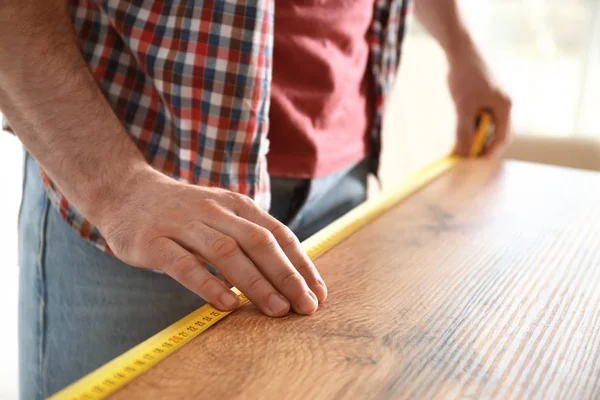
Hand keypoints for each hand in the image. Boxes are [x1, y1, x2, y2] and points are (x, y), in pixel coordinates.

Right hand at [96, 167, 326, 316]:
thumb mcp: (221, 213)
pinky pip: (184, 265)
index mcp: (236, 205)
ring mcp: (183, 225)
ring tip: (277, 310)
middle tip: (306, 306)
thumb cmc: (182, 212)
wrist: (126, 191)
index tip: (318, 291)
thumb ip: (248, 235)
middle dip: (287, 276)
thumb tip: (288, 272)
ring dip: (255, 283)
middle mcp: (214, 211)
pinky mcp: (154, 242)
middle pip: (259, 242)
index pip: (278, 234)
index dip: (301, 264)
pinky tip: (226, 305)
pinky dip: (208, 285)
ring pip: (226, 253)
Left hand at [447, 41, 512, 156]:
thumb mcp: (463, 107)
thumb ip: (464, 131)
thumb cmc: (465, 77)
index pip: (502, 139)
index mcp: (505, 107)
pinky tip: (458, 132)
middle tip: (464, 158)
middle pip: (497, 135)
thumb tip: (463, 154)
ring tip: (458, 147)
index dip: (488, 153)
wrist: (461, 51)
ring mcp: (496, 101)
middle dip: (482, 148)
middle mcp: (504, 105)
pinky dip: (471, 128)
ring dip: (475, 138)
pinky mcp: (485, 98)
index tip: (472, 164)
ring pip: (488, 128)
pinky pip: (481, 119)